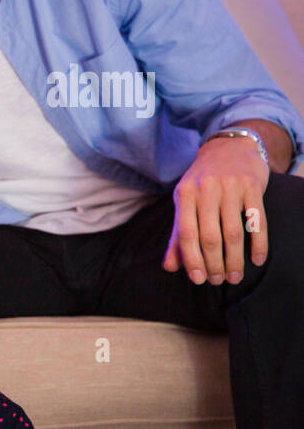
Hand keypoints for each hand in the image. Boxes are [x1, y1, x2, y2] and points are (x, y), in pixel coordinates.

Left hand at [162, 136, 268, 284]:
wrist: (229, 147)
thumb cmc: (202, 182)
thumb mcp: (184, 202)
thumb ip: (177, 235)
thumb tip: (169, 268)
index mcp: (184, 195)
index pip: (186, 234)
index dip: (191, 260)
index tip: (198, 280)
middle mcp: (205, 190)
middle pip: (210, 236)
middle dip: (214, 263)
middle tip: (219, 281)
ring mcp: (230, 187)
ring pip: (233, 232)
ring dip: (234, 259)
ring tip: (235, 276)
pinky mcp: (252, 186)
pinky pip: (257, 220)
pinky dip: (258, 243)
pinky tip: (257, 259)